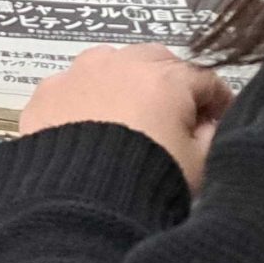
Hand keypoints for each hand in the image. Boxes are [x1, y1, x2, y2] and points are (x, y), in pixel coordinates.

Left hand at [17, 44, 232, 188]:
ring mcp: (77, 73)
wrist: (82, 201)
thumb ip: (212, 135)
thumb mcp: (200, 164)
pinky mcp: (46, 92)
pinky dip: (85, 98)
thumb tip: (207, 123)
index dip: (217, 101)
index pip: (204, 79)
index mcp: (165, 78)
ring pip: (110, 64)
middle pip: (155, 62)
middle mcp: (119, 64)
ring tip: (128, 116)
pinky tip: (88, 124)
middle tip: (174, 115)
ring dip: (124, 82)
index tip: (217, 120)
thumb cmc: (149, 180)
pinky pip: (73, 85)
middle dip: (170, 84)